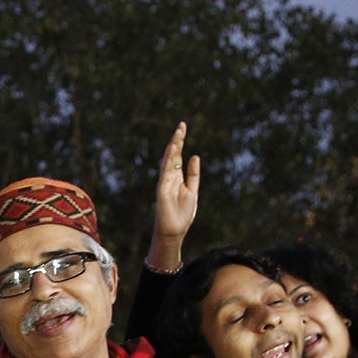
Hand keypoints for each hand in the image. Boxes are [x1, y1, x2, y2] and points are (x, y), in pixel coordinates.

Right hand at [147, 123, 199, 272]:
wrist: (174, 231)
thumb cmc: (182, 214)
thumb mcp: (192, 191)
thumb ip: (193, 174)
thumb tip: (195, 156)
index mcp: (177, 178)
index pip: (178, 156)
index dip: (181, 143)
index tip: (183, 128)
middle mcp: (169, 177)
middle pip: (173, 155)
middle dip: (177, 140)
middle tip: (182, 125)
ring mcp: (164, 181)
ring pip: (168, 160)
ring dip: (173, 146)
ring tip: (179, 132)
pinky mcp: (162, 187)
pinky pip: (166, 169)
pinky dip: (169, 158)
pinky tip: (174, 148)